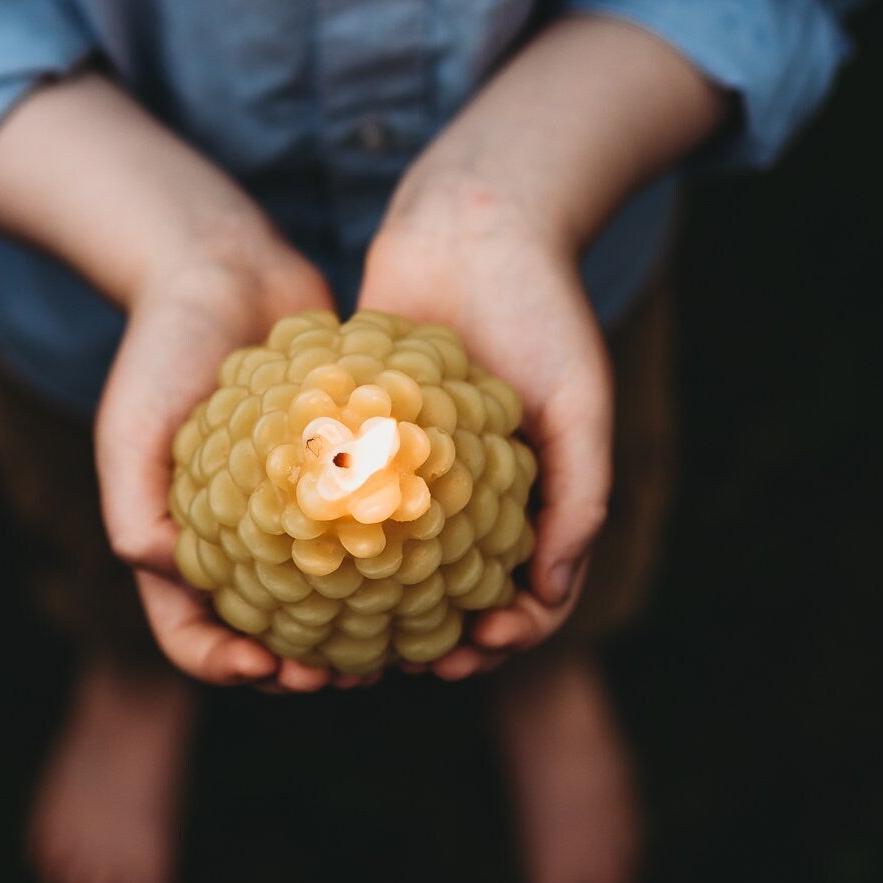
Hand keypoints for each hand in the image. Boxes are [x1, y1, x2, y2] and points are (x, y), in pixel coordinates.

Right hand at [95, 222, 371, 693]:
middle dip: (308, 666)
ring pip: (328, 591)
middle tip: (355, 671)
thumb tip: (168, 575)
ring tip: (401, 637)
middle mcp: (238, 535)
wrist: (221, 267)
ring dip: (360, 625)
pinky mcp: (339, 465)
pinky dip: (392, 551)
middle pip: (269, 631)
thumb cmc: (162, 345)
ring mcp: (291, 503)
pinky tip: (432, 563)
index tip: (276, 668)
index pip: (192, 635)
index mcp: (178, 541)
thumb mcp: (129, 424)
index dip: (229, 667)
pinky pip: (366, 522)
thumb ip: (132, 506)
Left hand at [357, 168, 612, 680]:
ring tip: (345, 631)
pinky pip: (348, 489)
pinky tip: (302, 556)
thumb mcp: (580, 400)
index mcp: (537, 489)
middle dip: (438, 637)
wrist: (477, 220)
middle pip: (456, 586)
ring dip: (378, 600)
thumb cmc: (543, 307)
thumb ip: (580, 494)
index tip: (475, 651)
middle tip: (405, 663)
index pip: (531, 590)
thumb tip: (550, 592)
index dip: (509, 635)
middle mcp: (476, 484)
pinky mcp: (365, 423)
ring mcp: (419, 457)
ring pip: (397, 551)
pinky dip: (334, 528)